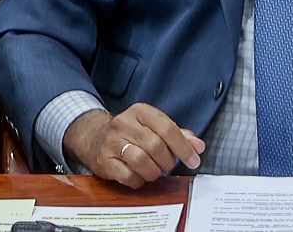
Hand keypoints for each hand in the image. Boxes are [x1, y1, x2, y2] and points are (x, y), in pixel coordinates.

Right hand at [64, 104, 204, 188]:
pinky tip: (141, 177)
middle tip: (169, 166)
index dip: (184, 147)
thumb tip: (199, 147)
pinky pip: (127, 175)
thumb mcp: (154, 127)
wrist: (93, 138)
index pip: (168, 128)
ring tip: (156, 172)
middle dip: (168, 161)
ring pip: (141, 160)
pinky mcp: (103, 161)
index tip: (194, 160)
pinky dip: (139, 180)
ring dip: (154, 171)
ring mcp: (111, 142)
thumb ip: (178, 135)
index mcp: (141, 111)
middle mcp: (123, 123)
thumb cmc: (132, 133)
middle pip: (155, 145)